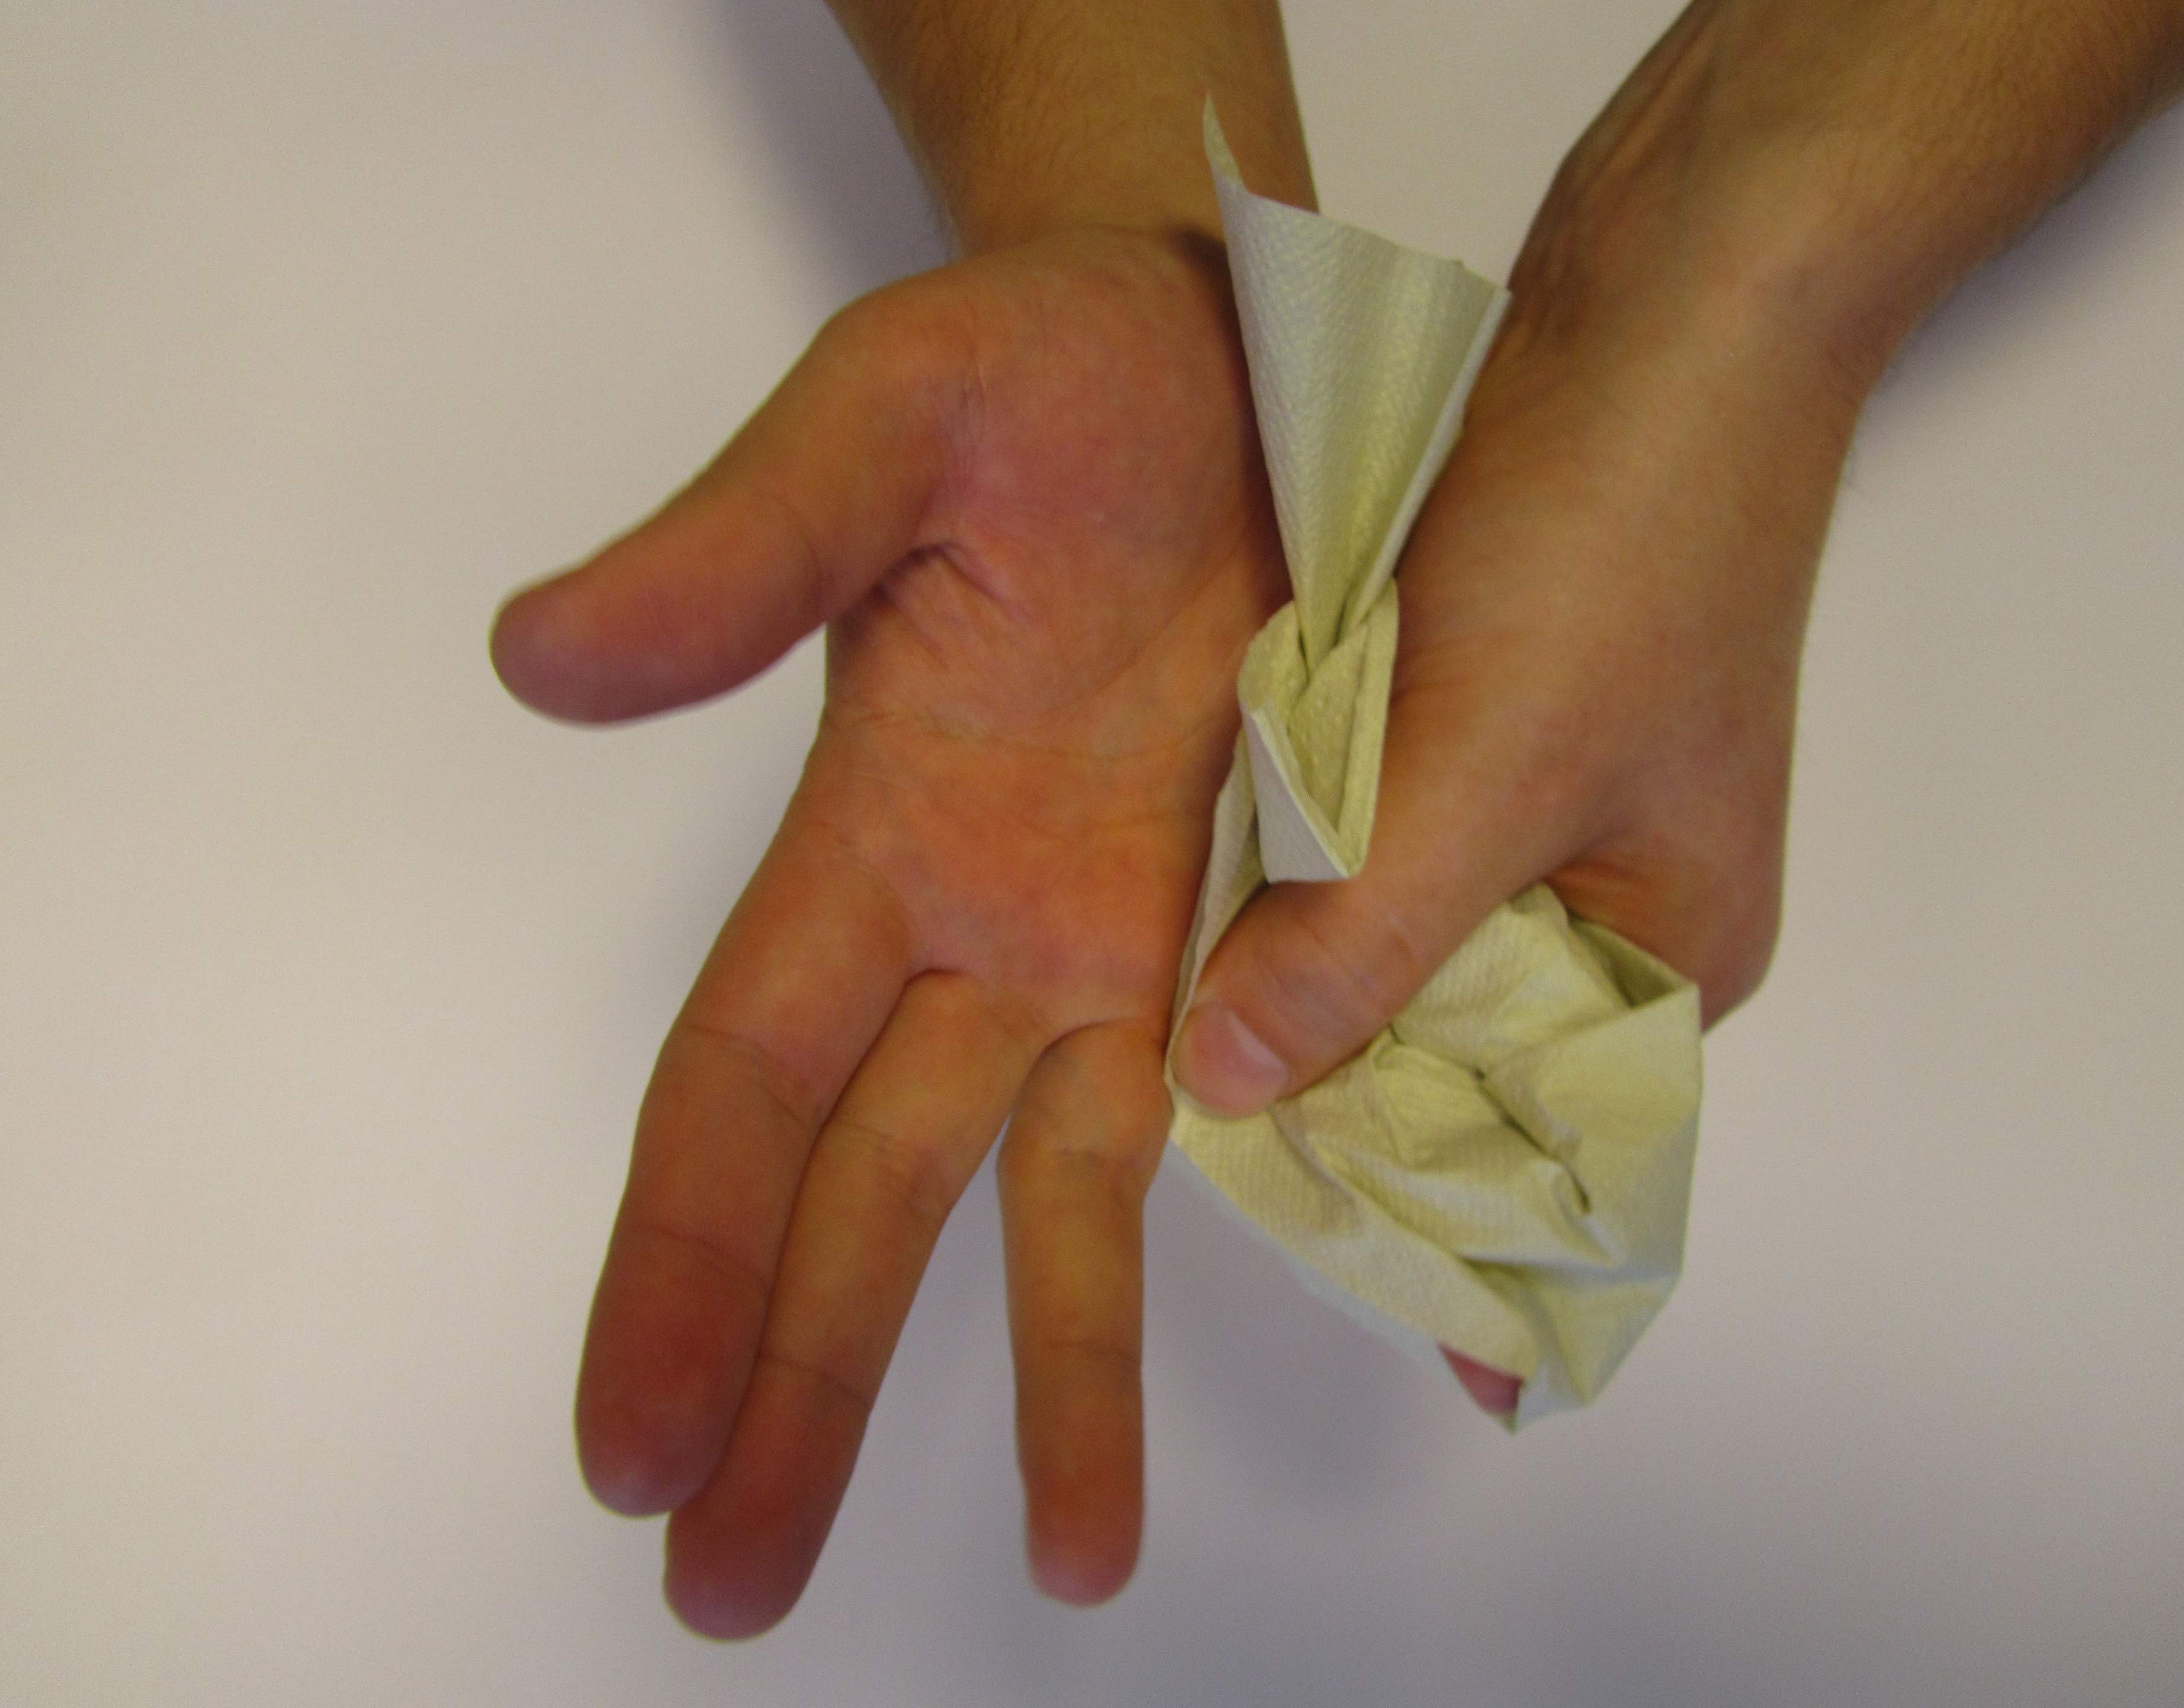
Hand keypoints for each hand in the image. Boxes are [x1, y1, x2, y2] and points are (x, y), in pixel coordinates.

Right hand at [492, 225, 1282, 1634]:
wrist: (1248, 342)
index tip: (631, 1432)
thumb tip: (545, 661)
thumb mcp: (886, 426)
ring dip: (1056, 1375)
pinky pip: (1270, 1102)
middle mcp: (992, 926)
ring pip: (1070, 1197)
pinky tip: (1315, 1333)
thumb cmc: (1052, 367)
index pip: (740, 1088)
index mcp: (875, 836)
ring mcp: (1139, 939)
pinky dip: (1282, 1217)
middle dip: (803, 1381)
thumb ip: (735, 553)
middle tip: (733, 1582)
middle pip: (870, 1191)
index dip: (680, 1259)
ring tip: (1072, 1561)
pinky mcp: (1284, 918)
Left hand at [1169, 9, 1870, 1425]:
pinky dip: (1310, 893)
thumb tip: (1219, 1089)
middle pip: (1472, 1067)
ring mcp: (1547, 823)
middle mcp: (1614, 912)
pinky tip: (1207, 927)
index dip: (1459, 1236)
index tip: (1363, 1309)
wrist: (1665, 311)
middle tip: (1215, 1194)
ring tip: (1184, 1087)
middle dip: (1362, 1117)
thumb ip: (1357, 945)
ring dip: (1315, 998)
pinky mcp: (1479, 734)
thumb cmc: (1620, 544)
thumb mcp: (1484, 774)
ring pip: (1411, 961)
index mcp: (1672, 958)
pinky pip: (1384, 859)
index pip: (1561, 1153)